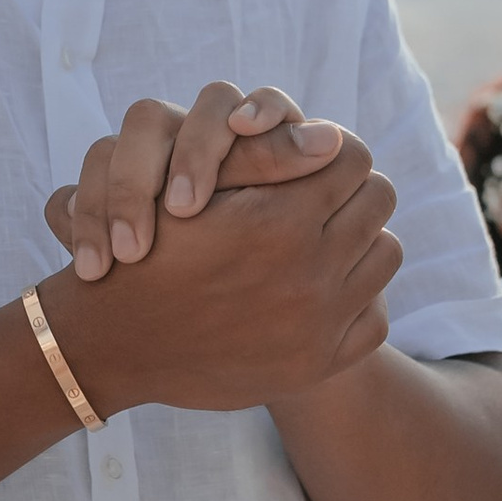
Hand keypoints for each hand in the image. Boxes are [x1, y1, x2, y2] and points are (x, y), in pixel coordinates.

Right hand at [44, 121, 401, 415]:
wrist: (115, 343)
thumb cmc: (148, 250)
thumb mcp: (193, 191)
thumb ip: (265, 158)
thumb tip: (335, 136)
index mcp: (278, 222)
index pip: (352, 158)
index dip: (332, 150)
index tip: (313, 160)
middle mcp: (307, 275)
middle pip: (377, 199)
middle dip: (351, 190)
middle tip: (319, 197)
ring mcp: (317, 325)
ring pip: (386, 252)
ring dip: (360, 240)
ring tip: (321, 242)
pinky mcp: (317, 364)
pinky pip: (375, 317)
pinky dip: (355, 300)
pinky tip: (319, 293)